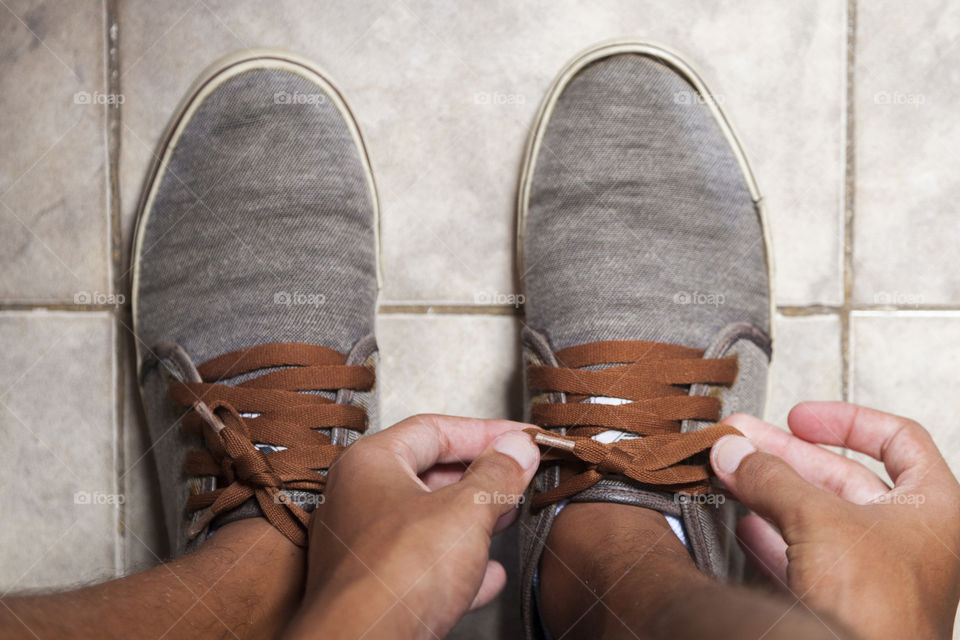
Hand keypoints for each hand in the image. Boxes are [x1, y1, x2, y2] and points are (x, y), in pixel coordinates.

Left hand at [284, 415, 539, 639]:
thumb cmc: (395, 577)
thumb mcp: (465, 512)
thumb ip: (496, 475)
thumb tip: (515, 447)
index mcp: (370, 463)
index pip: (433, 429)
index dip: (483, 431)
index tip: (518, 437)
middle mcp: (357, 498)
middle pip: (429, 473)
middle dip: (480, 476)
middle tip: (518, 474)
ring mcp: (362, 545)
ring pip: (426, 521)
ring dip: (472, 520)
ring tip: (508, 516)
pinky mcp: (372, 588)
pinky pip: (421, 566)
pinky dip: (457, 566)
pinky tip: (488, 576)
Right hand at [711, 401, 959, 639]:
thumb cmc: (875, 611)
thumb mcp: (818, 520)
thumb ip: (772, 477)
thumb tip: (736, 450)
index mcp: (934, 508)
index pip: (898, 439)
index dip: (847, 420)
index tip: (802, 417)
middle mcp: (910, 537)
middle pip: (844, 476)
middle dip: (787, 456)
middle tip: (744, 441)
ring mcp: (878, 572)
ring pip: (818, 516)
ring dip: (771, 492)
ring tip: (732, 472)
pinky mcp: (846, 601)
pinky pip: (805, 556)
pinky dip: (772, 536)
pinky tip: (742, 524)